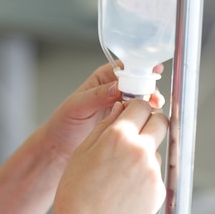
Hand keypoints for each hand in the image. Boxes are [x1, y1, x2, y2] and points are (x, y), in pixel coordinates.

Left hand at [39, 62, 164, 162]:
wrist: (61, 146)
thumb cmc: (64, 122)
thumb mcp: (78, 105)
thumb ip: (97, 95)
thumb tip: (116, 86)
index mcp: (103, 79)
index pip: (126, 67)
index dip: (140, 68)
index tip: (153, 71)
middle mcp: (114, 90)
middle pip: (139, 83)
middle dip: (149, 88)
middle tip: (154, 98)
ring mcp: (121, 106)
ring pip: (142, 100)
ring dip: (150, 103)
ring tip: (153, 110)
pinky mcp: (124, 121)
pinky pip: (140, 116)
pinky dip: (146, 117)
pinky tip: (148, 121)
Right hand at [41, 99, 167, 213]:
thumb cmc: (77, 193)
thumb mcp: (83, 151)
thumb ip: (106, 126)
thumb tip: (121, 109)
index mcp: (119, 136)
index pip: (141, 106)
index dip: (135, 107)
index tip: (132, 112)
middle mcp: (141, 151)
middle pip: (161, 122)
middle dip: (151, 121)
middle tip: (138, 130)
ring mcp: (153, 172)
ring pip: (156, 150)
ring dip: (145, 152)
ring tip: (120, 172)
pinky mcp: (158, 191)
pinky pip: (155, 174)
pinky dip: (144, 176)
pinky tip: (124, 188)